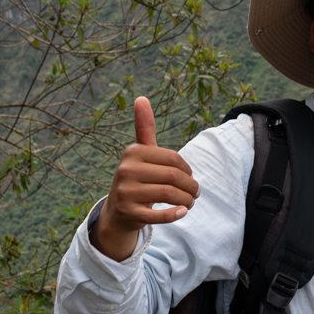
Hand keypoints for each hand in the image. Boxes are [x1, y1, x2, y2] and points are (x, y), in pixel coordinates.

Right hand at [94, 97, 199, 261]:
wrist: (118, 210)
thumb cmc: (137, 177)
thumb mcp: (141, 152)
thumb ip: (144, 127)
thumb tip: (141, 98)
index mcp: (133, 152)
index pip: (173, 158)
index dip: (188, 169)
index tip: (191, 177)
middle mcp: (126, 170)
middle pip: (172, 177)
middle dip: (190, 186)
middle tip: (196, 193)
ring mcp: (125, 192)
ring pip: (168, 195)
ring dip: (186, 200)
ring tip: (191, 202)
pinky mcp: (128, 212)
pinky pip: (158, 215)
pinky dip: (175, 215)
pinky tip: (183, 212)